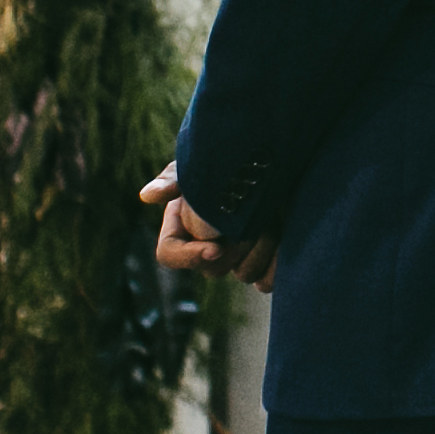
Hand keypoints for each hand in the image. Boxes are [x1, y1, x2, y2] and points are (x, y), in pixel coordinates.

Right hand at [140, 163, 277, 291]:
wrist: (274, 154)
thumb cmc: (228, 156)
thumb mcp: (199, 162)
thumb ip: (174, 179)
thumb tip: (146, 195)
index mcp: (183, 226)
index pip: (170, 254)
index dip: (189, 256)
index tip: (217, 247)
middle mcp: (209, 246)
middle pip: (212, 269)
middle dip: (235, 246)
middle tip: (256, 219)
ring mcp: (238, 254)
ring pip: (244, 273)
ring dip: (261, 248)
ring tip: (274, 215)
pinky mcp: (266, 258)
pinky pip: (268, 278)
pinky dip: (277, 261)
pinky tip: (287, 234)